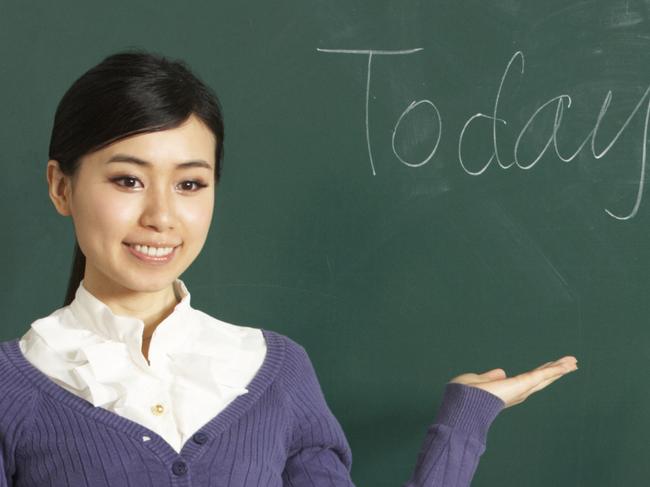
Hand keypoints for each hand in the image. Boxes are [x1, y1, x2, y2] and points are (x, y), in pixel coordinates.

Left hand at [449, 356, 577, 407]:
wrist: (464, 402)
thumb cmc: (465, 394)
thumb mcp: (479, 381)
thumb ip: (491, 377)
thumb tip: (500, 372)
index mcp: (507, 390)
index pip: (528, 380)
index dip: (540, 373)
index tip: (549, 367)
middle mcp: (518, 391)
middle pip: (541, 379)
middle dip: (554, 371)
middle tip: (570, 364)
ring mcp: (522, 388)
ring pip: (545, 377)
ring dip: (559, 368)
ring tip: (573, 361)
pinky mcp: (524, 384)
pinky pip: (543, 374)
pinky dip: (556, 369)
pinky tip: (568, 363)